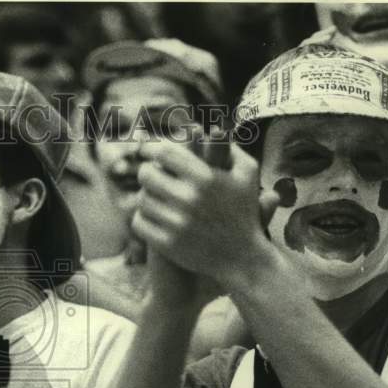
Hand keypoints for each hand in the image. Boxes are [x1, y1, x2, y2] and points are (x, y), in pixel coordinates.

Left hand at [133, 128, 280, 292]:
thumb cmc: (245, 213)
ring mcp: (176, 223)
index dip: (151, 149)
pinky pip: (139, 223)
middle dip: (147, 173)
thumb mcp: (248, 175)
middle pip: (147, 175)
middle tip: (150, 175)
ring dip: (145, 196)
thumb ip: (230, 149)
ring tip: (152, 196)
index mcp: (205, 178)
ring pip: (141, 199)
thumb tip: (209, 128)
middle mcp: (188, 199)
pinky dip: (142, 218)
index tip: (146, 151)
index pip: (164, 153)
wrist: (243, 259)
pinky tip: (151, 216)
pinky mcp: (167, 244)